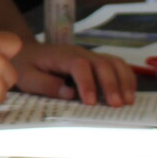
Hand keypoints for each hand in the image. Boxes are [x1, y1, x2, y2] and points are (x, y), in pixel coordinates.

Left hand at [14, 42, 137, 106]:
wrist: (28, 51)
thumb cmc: (27, 65)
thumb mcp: (28, 77)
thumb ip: (46, 85)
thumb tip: (70, 94)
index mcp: (62, 56)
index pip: (79, 65)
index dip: (87, 83)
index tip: (91, 103)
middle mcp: (80, 53)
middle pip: (102, 63)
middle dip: (111, 85)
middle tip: (117, 105)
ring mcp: (90, 56)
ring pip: (114, 62)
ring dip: (124, 81)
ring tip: (128, 101)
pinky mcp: (96, 62)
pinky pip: (117, 65)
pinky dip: (126, 77)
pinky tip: (130, 93)